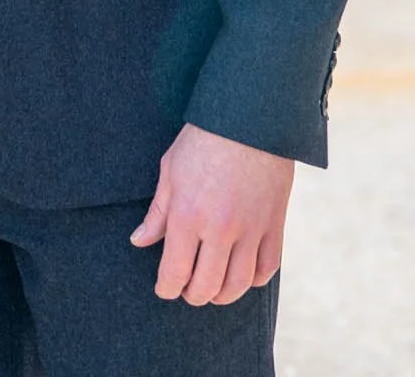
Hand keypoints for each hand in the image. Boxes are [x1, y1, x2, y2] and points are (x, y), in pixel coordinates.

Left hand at [129, 123, 293, 306]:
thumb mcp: (170, 171)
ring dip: (222, 295)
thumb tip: (139, 241)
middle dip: (192, 295)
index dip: (166, 288)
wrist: (250, 118)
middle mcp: (219, 229)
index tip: (164, 289)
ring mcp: (251, 229)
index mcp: (187, 215)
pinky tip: (241, 274)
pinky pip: (267, 268)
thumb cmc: (204, 139)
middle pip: (206, 286)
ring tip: (212, 289)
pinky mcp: (274, 224)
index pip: (175, 272)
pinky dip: (253, 280)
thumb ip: (158, 213)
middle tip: (186, 290)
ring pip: (237, 284)